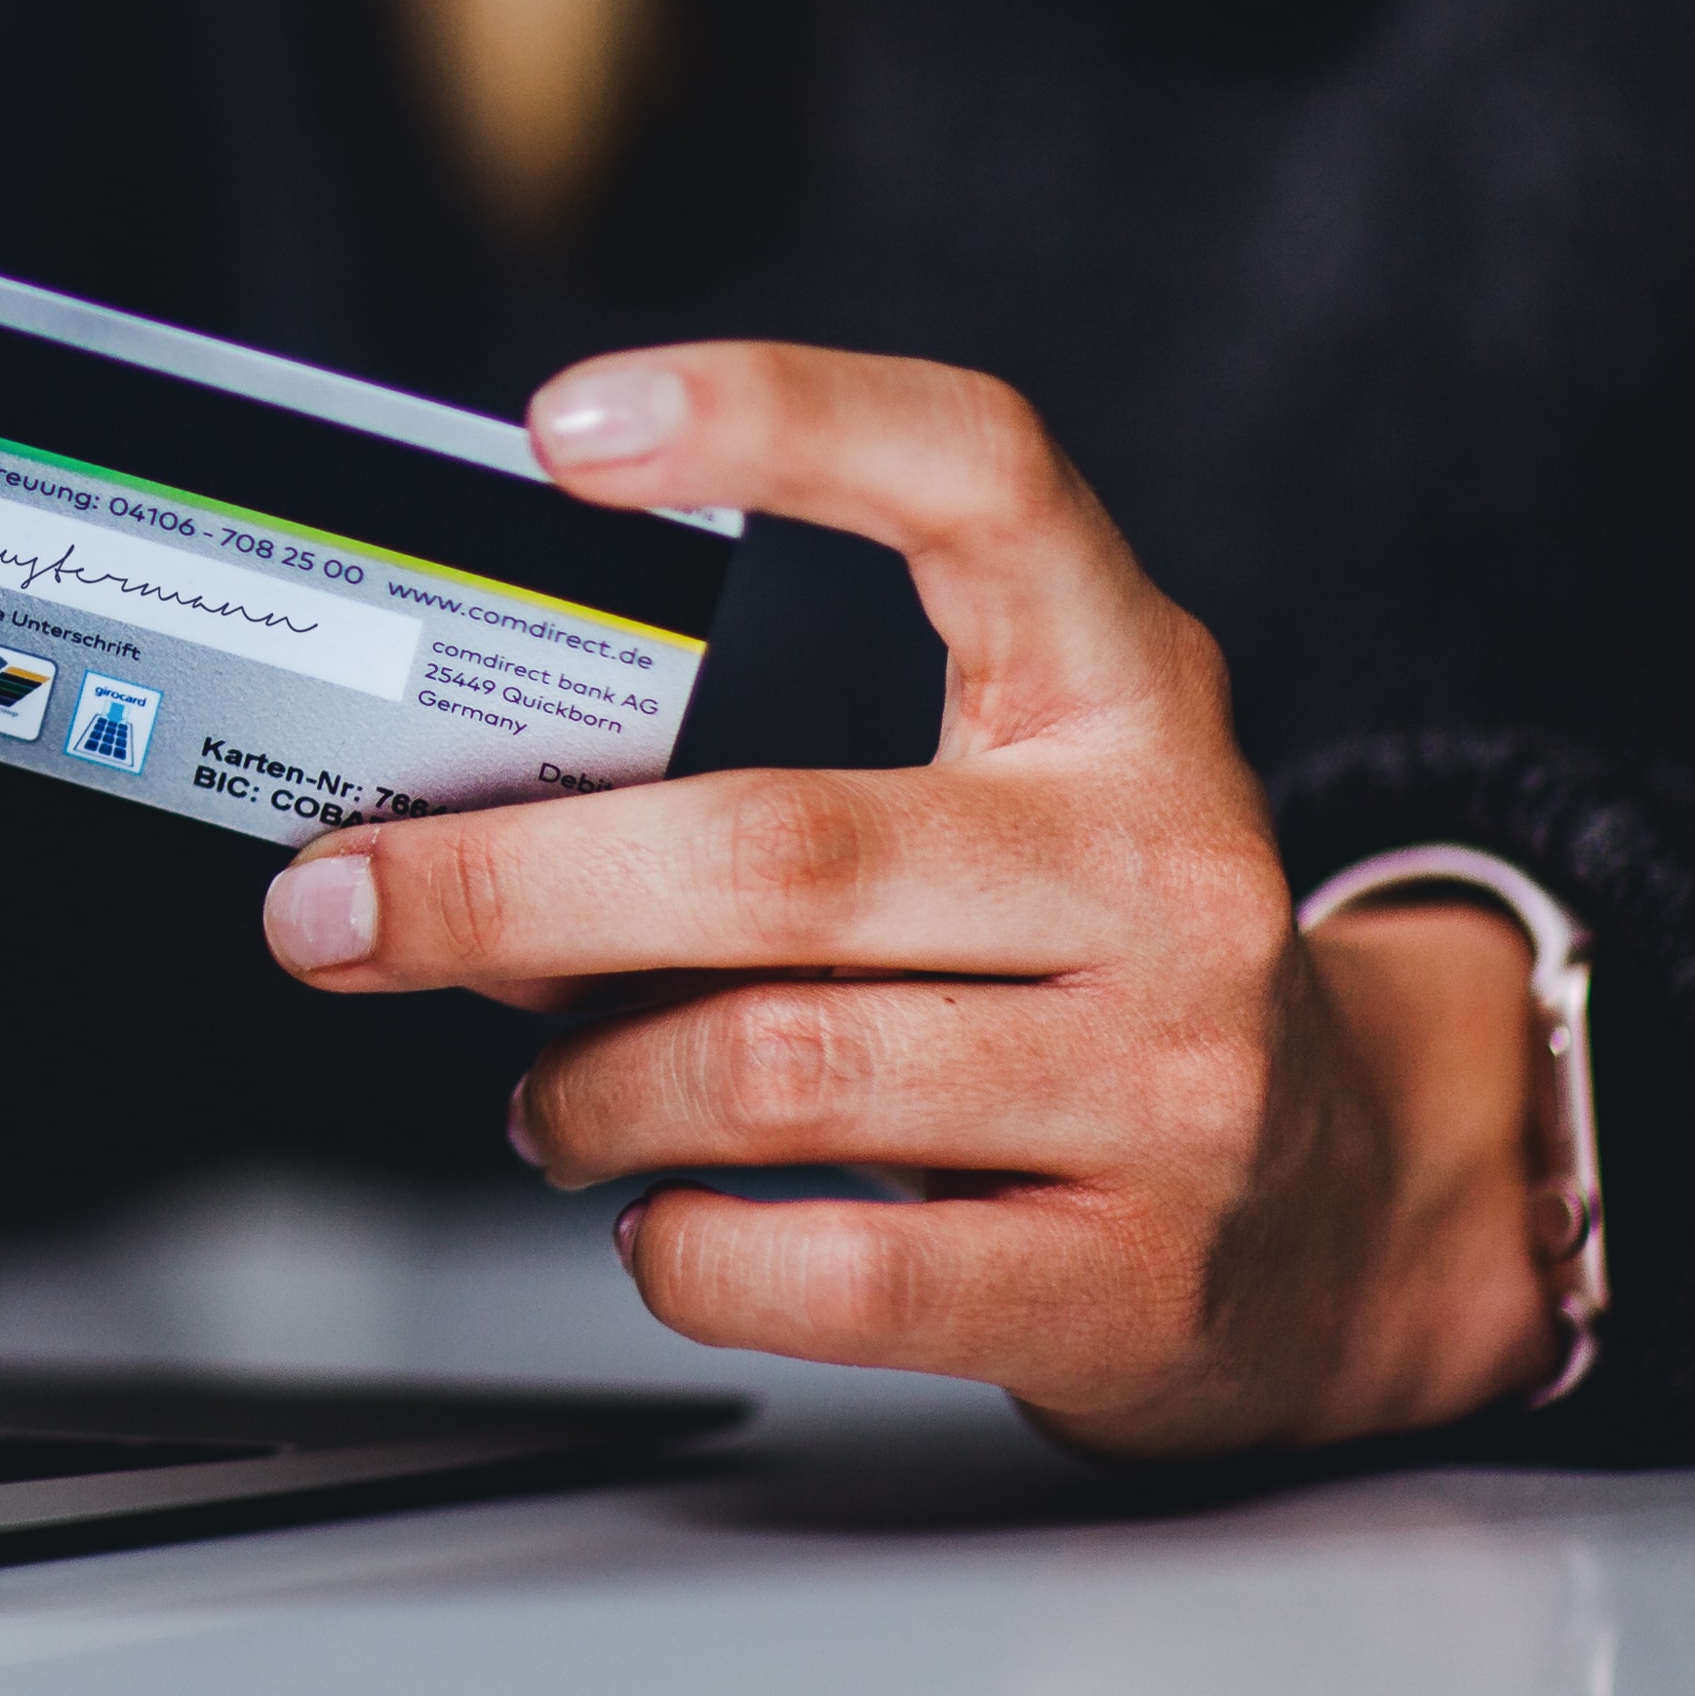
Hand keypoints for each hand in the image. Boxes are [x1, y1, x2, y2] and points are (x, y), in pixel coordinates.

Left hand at [258, 343, 1558, 1454]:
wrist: (1357, 1213)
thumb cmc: (1097, 973)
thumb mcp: (1002, 811)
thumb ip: (777, 784)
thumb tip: (453, 836)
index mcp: (1127, 690)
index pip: (982, 477)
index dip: (780, 416)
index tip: (565, 425)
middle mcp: (1162, 864)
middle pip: (778, 846)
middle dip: (505, 885)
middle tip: (337, 913)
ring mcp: (1166, 1078)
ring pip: (775, 1065)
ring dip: (586, 1088)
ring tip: (541, 1100)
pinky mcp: (1131, 1279)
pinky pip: (835, 1270)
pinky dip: (685, 1250)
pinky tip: (654, 1219)